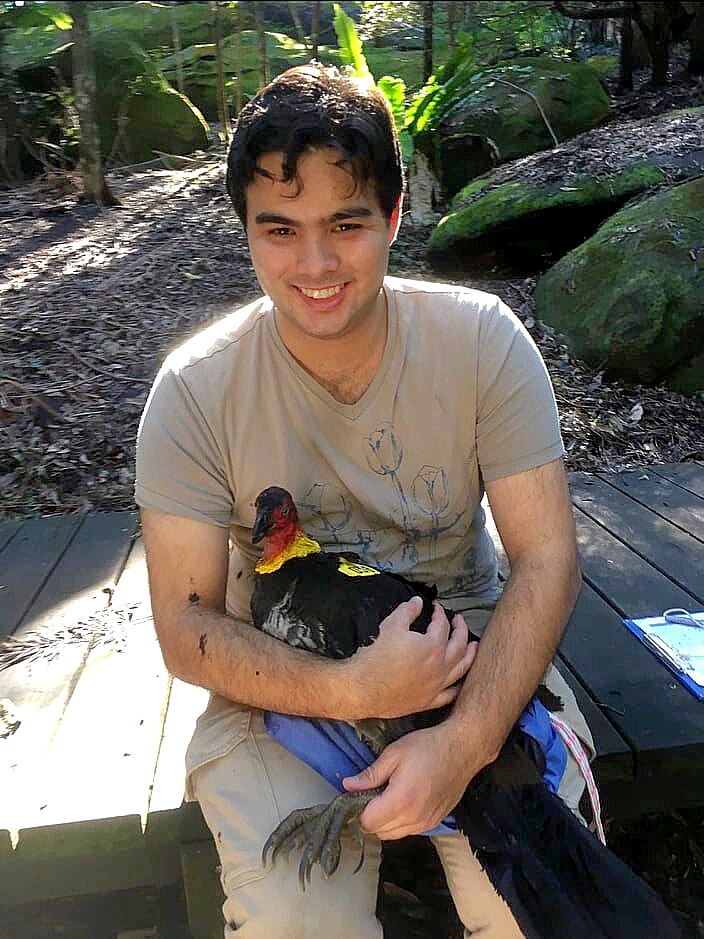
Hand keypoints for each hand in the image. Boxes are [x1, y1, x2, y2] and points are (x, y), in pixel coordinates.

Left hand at [342, 722, 480, 839]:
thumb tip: (347, 786)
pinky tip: (405, 799)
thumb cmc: (427, 747)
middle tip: (375, 792)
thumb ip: (370, 775)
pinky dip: (401, 821)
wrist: (462, 749)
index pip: (368, 822)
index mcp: (401, 801)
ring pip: (393, 834)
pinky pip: (409, 830)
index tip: (362, 793)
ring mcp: (426, 823)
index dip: (359, 808)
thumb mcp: (394, 754)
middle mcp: (414, 819)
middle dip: (371, 815)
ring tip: (390, 795)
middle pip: (379, 832)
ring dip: (386, 820)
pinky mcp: (435, 822)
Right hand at [347, 599, 477, 718]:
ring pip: (462, 669)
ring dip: (470, 655)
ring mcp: (437, 686)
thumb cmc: (377, 657)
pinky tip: (460, 682)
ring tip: (474, 647)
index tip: (435, 607)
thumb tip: (417, 602)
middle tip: (459, 621)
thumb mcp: (391, 625)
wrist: (365, 688)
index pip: (442, 625)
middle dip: (461, 629)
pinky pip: (450, 694)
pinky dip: (458, 687)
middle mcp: (441, 666)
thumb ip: (407, 611)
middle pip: (459, 645)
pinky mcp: (429, 701)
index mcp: (433, 646)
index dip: (440, 613)